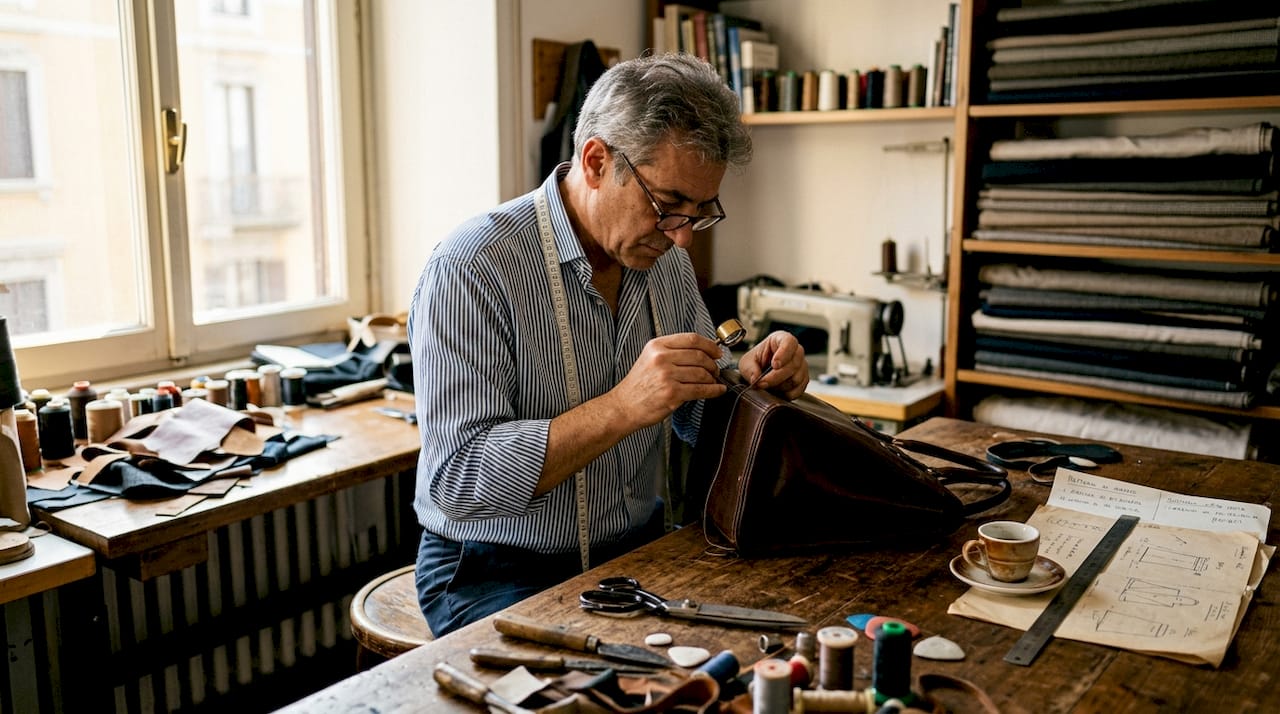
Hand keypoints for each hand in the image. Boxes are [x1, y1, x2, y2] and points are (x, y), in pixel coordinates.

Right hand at [611, 333, 726, 427]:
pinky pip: (700, 390)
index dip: (710, 345)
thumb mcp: (650, 358)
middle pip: (699, 356)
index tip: (717, 352)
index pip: (691, 339)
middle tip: (716, 369)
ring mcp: (666, 376)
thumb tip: (703, 351)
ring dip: (713, 378)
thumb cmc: (639, 384)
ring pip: (702, 373)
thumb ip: (672, 351)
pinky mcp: (672, 394)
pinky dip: (714, 390)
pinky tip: (718, 390)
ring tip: (713, 381)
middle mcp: (661, 358)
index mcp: (657, 345)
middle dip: (713, 364)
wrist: (624, 406)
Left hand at [739, 331, 807, 399]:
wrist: (760, 372)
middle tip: (763, 383)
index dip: (783, 353)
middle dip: (777, 376)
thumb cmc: (756, 362)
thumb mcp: (746, 363)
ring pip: (797, 378)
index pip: (789, 342)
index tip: (774, 365)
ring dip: (781, 385)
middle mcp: (795, 350)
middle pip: (794, 363)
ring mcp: (801, 365)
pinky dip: (787, 393)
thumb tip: (755, 378)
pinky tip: (778, 390)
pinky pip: (800, 388)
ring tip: (769, 385)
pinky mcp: (803, 379)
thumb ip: (750, 369)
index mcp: (780, 339)